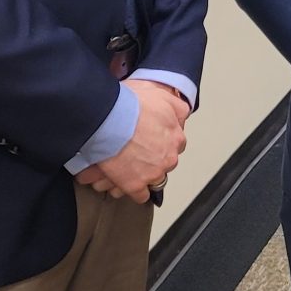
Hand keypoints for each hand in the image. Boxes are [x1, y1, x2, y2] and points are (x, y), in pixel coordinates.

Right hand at [74, 80, 186, 201]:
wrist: (108, 118)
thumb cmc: (131, 104)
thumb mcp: (162, 95)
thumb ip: (177, 107)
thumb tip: (182, 115)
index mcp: (176, 137)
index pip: (176, 144)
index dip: (163, 141)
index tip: (152, 140)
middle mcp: (169, 157)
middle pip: (166, 162)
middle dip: (155, 159)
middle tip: (139, 152)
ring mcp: (153, 173)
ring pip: (155, 179)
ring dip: (145, 175)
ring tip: (130, 167)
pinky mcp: (135, 185)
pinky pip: (141, 196)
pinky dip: (134, 191)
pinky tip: (126, 183)